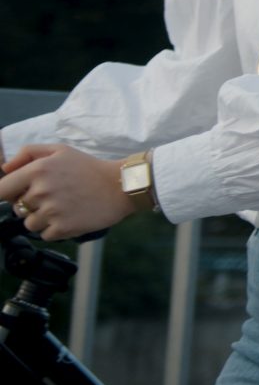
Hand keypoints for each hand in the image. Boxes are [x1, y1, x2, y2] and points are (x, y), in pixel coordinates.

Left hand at [0, 144, 135, 240]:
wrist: (120, 186)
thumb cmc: (89, 168)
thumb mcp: (60, 150)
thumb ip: (28, 153)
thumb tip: (5, 168)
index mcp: (37, 170)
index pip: (2, 190)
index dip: (8, 193)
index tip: (18, 194)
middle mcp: (41, 192)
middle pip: (17, 209)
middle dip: (31, 205)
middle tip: (54, 196)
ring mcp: (51, 212)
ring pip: (29, 224)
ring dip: (42, 219)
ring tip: (64, 207)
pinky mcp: (62, 229)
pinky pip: (44, 234)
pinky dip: (55, 229)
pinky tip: (70, 216)